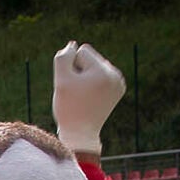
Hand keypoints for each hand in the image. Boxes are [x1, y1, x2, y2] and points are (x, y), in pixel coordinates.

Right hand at [50, 42, 123, 157]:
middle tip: (78, 93)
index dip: (71, 66)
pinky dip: (94, 83)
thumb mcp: (60, 80)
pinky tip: (91, 97)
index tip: (73, 86)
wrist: (80, 134)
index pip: (82, 51)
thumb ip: (63, 57)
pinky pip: (102, 75)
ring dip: (86, 77)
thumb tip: (72, 45)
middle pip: (91, 58)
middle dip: (80, 71)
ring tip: (84, 96)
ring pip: (95, 66)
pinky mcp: (118, 89)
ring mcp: (119, 82)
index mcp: (104, 71)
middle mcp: (115, 75)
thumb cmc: (68, 108)